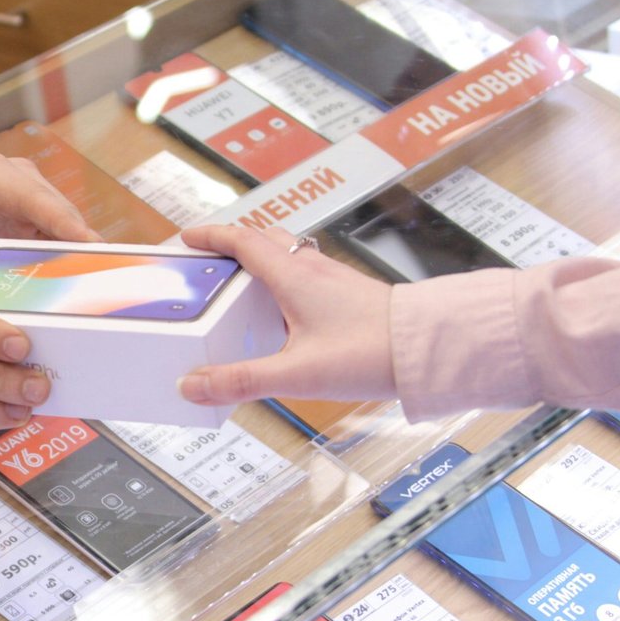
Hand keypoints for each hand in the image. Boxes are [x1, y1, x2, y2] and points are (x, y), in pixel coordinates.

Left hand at [0, 148, 99, 280]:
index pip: (33, 198)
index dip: (63, 223)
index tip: (90, 246)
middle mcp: (17, 177)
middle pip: (59, 213)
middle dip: (81, 247)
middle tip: (103, 283)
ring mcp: (31, 193)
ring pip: (65, 226)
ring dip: (78, 256)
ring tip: (95, 291)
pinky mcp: (36, 213)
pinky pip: (58, 237)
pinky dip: (67, 260)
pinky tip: (76, 288)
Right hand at [176, 224, 396, 406]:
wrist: (431, 349)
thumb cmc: (372, 353)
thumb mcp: (297, 373)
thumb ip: (242, 380)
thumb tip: (192, 384)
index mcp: (294, 277)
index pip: (243, 241)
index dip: (212, 236)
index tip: (188, 237)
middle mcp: (313, 270)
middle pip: (265, 240)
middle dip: (232, 245)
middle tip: (210, 261)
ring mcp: (334, 280)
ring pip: (288, 257)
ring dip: (260, 263)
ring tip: (240, 291)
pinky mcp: (350, 296)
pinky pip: (307, 278)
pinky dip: (284, 284)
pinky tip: (283, 316)